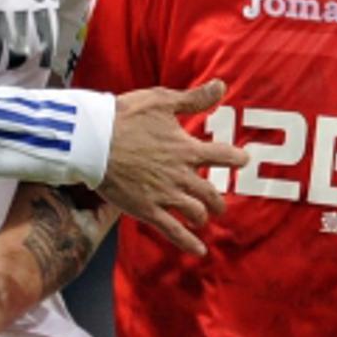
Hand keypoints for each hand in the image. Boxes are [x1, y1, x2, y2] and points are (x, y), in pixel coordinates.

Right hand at [97, 79, 247, 255]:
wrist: (92, 140)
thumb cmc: (125, 117)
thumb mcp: (162, 101)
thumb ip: (194, 98)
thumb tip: (222, 86)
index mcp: (186, 148)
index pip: (223, 156)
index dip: (236, 158)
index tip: (243, 160)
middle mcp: (181, 174)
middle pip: (211, 193)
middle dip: (218, 199)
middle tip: (219, 202)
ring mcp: (165, 195)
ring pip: (196, 213)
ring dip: (203, 216)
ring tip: (203, 217)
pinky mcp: (147, 210)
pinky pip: (173, 231)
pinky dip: (188, 243)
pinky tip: (200, 251)